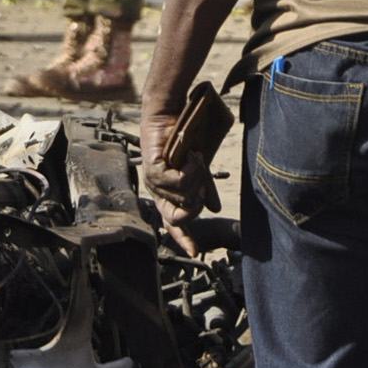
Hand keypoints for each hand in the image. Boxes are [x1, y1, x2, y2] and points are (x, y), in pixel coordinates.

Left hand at [139, 113, 216, 253]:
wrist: (170, 116)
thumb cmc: (182, 142)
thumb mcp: (197, 170)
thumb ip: (203, 189)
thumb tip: (214, 210)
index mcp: (167, 196)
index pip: (173, 223)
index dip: (183, 238)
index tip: (194, 252)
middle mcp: (157, 193)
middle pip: (183, 215)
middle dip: (198, 200)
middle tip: (201, 176)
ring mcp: (153, 183)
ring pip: (184, 197)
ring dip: (197, 177)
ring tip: (193, 158)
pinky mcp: (152, 171)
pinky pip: (178, 182)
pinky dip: (190, 169)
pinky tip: (189, 156)